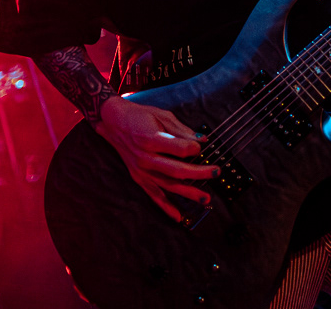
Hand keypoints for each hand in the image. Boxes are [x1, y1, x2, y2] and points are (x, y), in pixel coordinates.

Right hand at [95, 95, 218, 221]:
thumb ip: (182, 130)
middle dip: (199, 173)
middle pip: (177, 170)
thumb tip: (202, 139)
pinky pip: (154, 195)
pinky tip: (179, 216)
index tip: (201, 146)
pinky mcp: (138, 178)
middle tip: (216, 173)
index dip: (194, 148)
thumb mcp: (162, 115)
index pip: (179, 149)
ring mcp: (141, 170)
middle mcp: (145, 157)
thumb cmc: (139, 115)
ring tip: (205, 198)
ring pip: (168, 185)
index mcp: (151, 138)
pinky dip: (166, 207)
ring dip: (188, 193)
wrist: (114, 121)